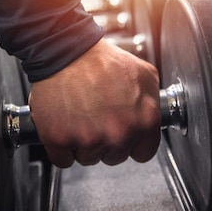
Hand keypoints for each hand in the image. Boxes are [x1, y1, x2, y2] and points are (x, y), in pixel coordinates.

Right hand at [28, 40, 160, 167]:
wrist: (64, 50)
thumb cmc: (99, 60)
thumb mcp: (143, 73)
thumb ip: (153, 101)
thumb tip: (153, 116)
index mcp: (143, 120)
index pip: (143, 153)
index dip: (131, 143)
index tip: (122, 133)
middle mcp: (118, 133)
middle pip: (114, 157)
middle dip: (106, 141)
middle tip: (96, 116)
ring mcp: (88, 139)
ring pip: (88, 158)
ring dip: (83, 144)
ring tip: (79, 116)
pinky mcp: (59, 140)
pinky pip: (63, 160)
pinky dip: (60, 147)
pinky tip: (64, 126)